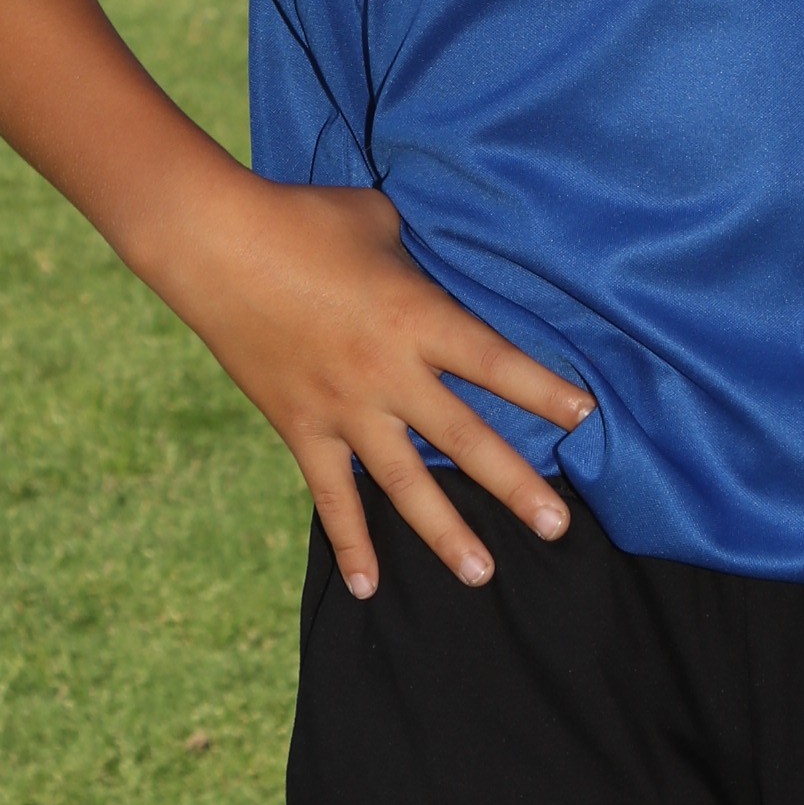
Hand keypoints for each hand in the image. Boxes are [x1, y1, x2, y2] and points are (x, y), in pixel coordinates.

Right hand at [159, 173, 593, 600]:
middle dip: (514, 485)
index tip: (587, 417)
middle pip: (464, 438)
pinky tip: (366, 588)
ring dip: (443, 531)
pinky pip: (330, 495)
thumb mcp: (379, 219)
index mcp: (416, 316)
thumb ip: (417, 253)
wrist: (216, 242)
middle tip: (558, 528)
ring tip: (482, 574)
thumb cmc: (304, 216)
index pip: (495, 362)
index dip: (543, 390)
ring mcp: (343, 408)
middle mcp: (387, 373)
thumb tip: (436, 255)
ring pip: (403, 482)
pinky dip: (348, 542)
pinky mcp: (300, 427)